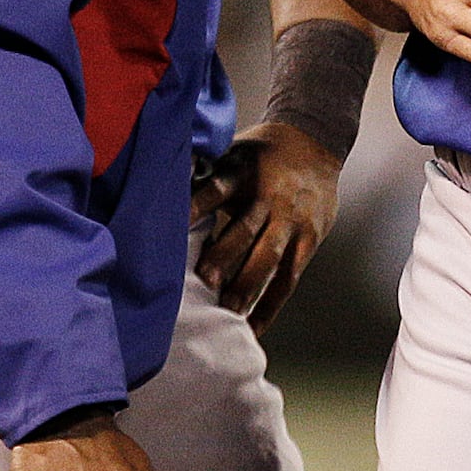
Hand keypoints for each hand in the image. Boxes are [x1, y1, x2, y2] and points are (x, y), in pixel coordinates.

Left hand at [192, 121, 342, 334]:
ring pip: (269, 257)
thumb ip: (201, 175)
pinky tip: (252, 328)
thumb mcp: (230, 152)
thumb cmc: (259, 154)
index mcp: (243, 171)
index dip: (195, 208)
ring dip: (247, 287)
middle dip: (225, 257)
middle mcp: (270, 196)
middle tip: (204, 282)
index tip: (174, 227)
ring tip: (227, 315)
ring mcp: (292, 220)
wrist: (314, 142)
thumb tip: (155, 195)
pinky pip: (289, 277)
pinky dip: (270, 305)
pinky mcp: (309, 238)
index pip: (216, 189)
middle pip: (246, 228)